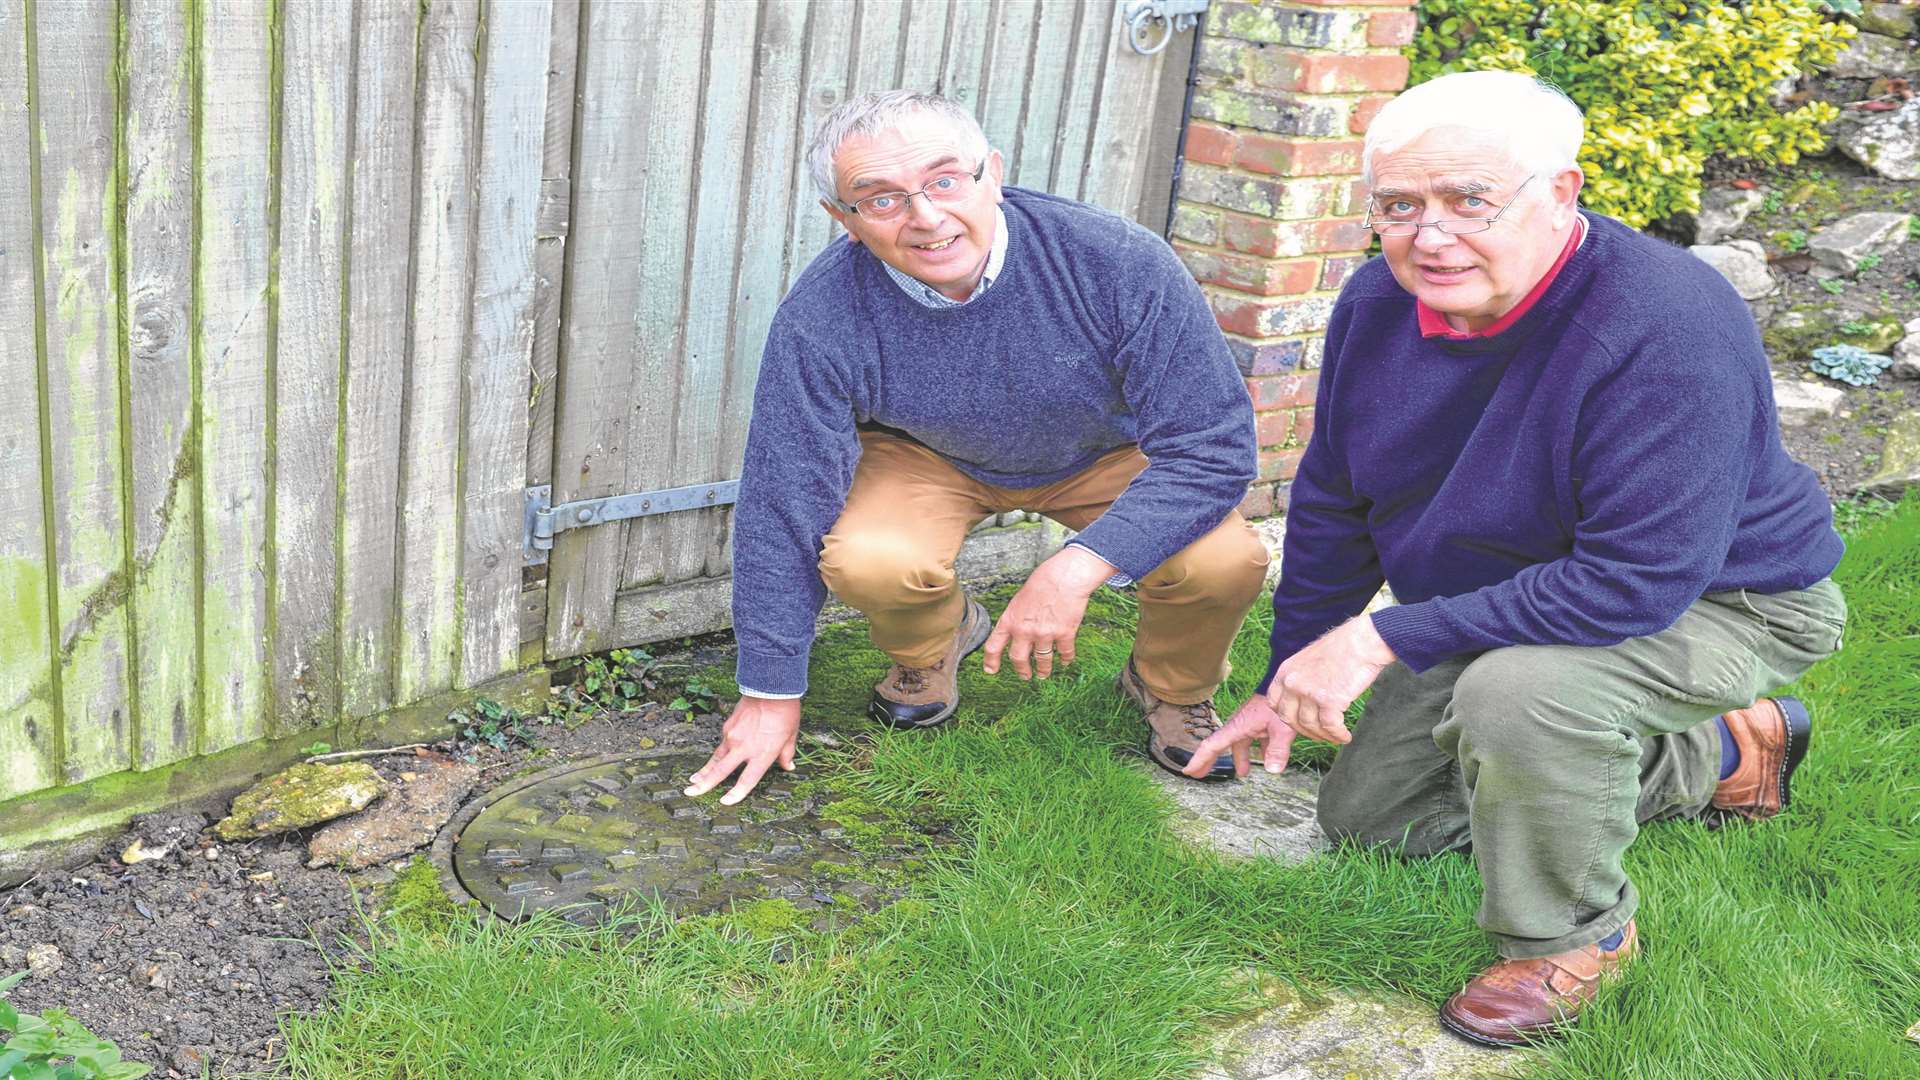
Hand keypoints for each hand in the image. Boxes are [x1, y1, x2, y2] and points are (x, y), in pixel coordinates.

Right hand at [684, 695, 801, 805]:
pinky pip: (722, 743)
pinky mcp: (727, 727)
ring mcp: (733, 737)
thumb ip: (786, 754)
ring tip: (693, 780)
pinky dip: (719, 752)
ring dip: (704, 770)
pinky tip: (715, 757)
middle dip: (704, 784)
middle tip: (690, 793)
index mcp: (762, 754)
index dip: (736, 794)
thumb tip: (789, 766)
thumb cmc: (784, 712)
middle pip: (720, 772)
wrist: (771, 688)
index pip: (747, 780)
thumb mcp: (791, 736)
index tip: (725, 802)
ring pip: (716, 758)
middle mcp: (744, 748)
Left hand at [982, 546, 1112, 680]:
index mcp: (1010, 620)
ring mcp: (1045, 634)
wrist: (1065, 576)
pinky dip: (1065, 659)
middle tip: (1025, 676)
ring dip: (1043, 670)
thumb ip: (1016, 618)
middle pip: (1018, 659)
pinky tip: (1065, 661)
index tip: (990, 671)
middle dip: (1022, 671)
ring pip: (1043, 660)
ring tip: (1043, 674)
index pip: (993, 646)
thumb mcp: (1019, 600)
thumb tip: (1016, 632)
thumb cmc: (1042, 582)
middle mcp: (1024, 630)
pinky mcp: (1064, 634)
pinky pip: (1065, 653)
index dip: (991, 661)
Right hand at [1184, 695, 1295, 778]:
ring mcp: (1249, 723)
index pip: (1212, 746)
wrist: (1286, 684)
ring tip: (1242, 773)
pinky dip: (1256, 749)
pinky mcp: (1259, 722)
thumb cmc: (1279, 704)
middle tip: (1199, 774)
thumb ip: (1277, 750)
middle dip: (1210, 761)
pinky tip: (1266, 757)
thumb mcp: (1281, 728)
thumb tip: (1272, 770)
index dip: (1199, 759)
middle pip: (1220, 746)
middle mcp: (1239, 725)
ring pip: (1240, 744)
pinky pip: (1254, 739)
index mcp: (1237, 727)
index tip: (1188, 771)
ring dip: (1240, 758)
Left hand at [1264, 615, 1395, 744]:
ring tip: (1336, 736)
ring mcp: (1309, 692)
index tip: (1299, 722)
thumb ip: (1299, 680)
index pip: (1274, 703)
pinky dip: (1338, 735)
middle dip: (1305, 731)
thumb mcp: (1307, 661)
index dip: (1287, 716)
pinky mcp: (1329, 701)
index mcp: (1285, 671)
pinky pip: (1330, 727)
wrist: (1362, 641)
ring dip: (1324, 736)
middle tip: (1319, 734)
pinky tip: (1345, 736)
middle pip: (1289, 719)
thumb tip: (1301, 702)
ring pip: (1310, 726)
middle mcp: (1292, 683)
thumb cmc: (1341, 649)